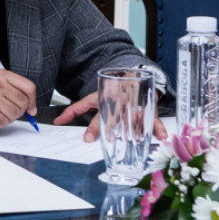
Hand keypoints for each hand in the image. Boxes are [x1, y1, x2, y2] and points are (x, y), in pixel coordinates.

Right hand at [0, 69, 36, 129]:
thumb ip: (14, 90)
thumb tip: (32, 108)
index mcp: (1, 74)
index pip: (28, 87)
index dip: (33, 100)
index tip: (31, 108)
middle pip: (23, 101)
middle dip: (20, 110)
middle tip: (11, 111)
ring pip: (15, 112)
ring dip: (10, 117)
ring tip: (0, 113)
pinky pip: (5, 121)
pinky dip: (1, 122)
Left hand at [54, 91, 168, 141]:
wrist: (131, 79)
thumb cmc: (109, 93)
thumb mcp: (91, 99)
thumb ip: (74, 110)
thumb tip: (58, 122)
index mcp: (105, 102)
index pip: (98, 116)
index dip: (93, 128)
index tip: (88, 138)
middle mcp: (120, 105)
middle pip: (116, 119)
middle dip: (113, 129)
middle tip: (111, 140)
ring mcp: (134, 108)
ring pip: (135, 120)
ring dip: (137, 131)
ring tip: (138, 141)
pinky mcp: (148, 111)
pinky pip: (154, 120)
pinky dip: (159, 128)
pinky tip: (161, 137)